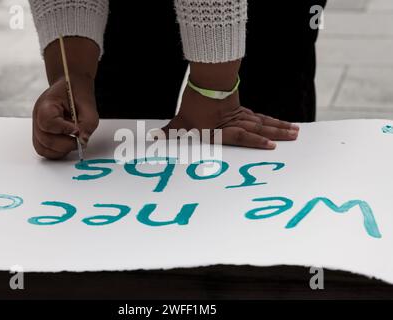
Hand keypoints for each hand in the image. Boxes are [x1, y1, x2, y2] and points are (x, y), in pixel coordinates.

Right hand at [32, 74, 98, 158]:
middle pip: (45, 139)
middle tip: (80, 141)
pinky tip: (68, 143)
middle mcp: (38, 117)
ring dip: (61, 150)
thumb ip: (88, 123)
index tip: (77, 129)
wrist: (70, 86)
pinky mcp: (42, 135)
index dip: (64, 129)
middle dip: (65, 144)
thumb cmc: (76, 92)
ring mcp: (38, 127)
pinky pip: (45, 150)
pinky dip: (58, 151)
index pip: (48, 122)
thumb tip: (83, 140)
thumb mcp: (88, 104)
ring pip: (43, 149)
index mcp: (46, 104)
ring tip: (74, 141)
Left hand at [162, 86, 298, 148]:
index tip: (271, 146)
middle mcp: (234, 122)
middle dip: (277, 133)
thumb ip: (171, 131)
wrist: (205, 79)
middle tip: (295, 137)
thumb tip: (154, 138)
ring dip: (279, 126)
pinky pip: (259, 115)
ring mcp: (240, 114)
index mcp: (222, 128)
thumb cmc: (194, 102)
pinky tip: (279, 123)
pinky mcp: (241, 108)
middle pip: (259, 127)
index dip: (256, 141)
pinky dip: (270, 120)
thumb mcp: (181, 120)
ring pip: (263, 121)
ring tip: (295, 130)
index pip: (241, 135)